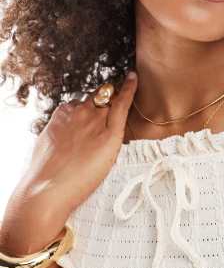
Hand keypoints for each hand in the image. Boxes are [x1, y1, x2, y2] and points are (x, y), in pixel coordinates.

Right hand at [0, 72, 137, 254]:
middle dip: (106, 99)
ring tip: (126, 91)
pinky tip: (133, 79)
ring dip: (115, 100)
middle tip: (116, 104)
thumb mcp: (50, 146)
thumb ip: (64, 135)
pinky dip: (129, 90)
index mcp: (62, 116)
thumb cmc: (47, 176)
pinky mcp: (108, 132)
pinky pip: (121, 105)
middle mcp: (77, 112)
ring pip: (109, 102)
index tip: (98, 97)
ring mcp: (93, 120)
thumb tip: (72, 139)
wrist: (47, 189)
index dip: (92, 101)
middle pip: (97, 99)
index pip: (82, 103)